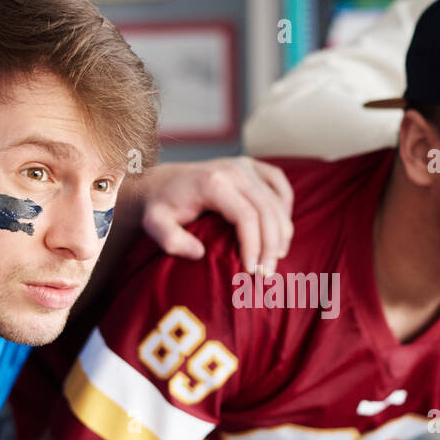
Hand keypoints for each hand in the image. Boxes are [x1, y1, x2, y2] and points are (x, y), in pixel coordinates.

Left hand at [142, 158, 294, 275]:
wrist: (163, 182)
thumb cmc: (161, 207)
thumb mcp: (155, 224)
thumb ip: (170, 240)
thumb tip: (199, 253)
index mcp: (213, 183)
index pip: (247, 217)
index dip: (254, 246)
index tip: (252, 271)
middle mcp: (234, 170)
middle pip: (267, 211)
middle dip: (271, 246)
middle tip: (267, 273)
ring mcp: (245, 165)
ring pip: (277, 201)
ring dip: (282, 232)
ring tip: (275, 259)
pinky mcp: (252, 165)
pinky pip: (280, 184)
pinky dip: (285, 207)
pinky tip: (282, 230)